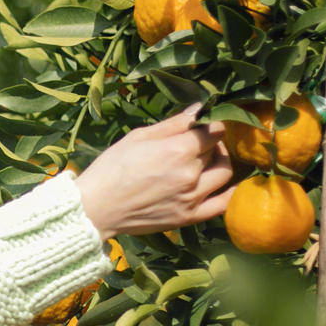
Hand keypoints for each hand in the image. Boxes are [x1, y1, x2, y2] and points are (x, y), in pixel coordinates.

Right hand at [72, 103, 234, 238]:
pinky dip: (230, 192)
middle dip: (209, 143)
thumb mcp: (138, 137)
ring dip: (220, 162)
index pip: (214, 130)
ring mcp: (192, 198)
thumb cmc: (111, 168)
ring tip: (205, 161)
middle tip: (194, 143)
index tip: (201, 126)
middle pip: (217, 150)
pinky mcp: (189, 217)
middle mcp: (190, 174)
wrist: (95, 208)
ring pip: (224, 173)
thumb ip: (173, 123)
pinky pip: (222, 204)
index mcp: (178, 149)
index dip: (210, 124)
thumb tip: (199, 107)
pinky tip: (227, 184)